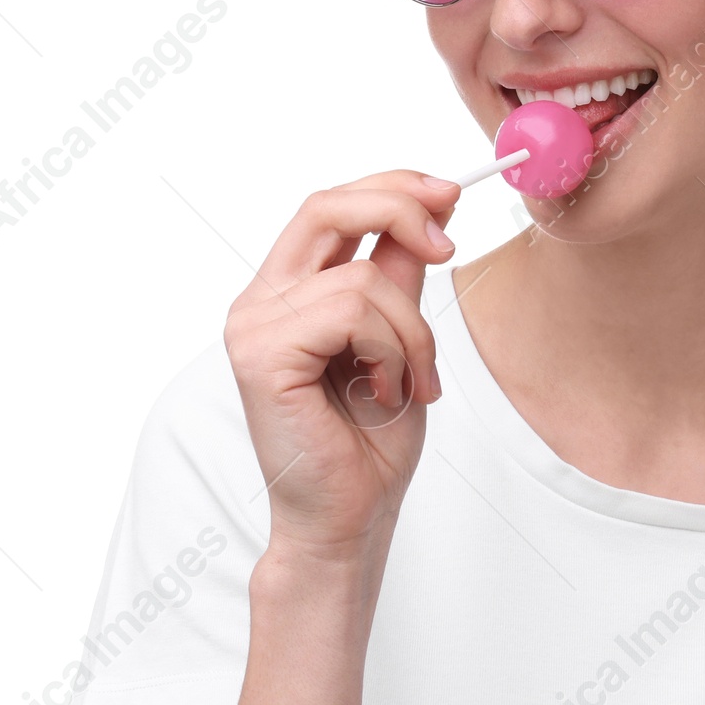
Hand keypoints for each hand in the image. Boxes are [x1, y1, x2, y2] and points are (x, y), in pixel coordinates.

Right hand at [222, 169, 460, 557]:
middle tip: (449, 242)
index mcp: (289, 290)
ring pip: (361, 275)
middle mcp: (262, 300)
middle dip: (398, 206)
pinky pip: (350, 311)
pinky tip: (385, 390)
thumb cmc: (370, 440)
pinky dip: (390, 350)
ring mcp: (253, 325)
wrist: (350, 517)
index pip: (331, 208)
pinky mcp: (260, 354)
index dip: (391, 188)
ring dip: (412, 330)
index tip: (450, 193)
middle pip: (325, 207)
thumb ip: (402, 274)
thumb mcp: (401, 337)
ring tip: (412, 380)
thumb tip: (430, 209)